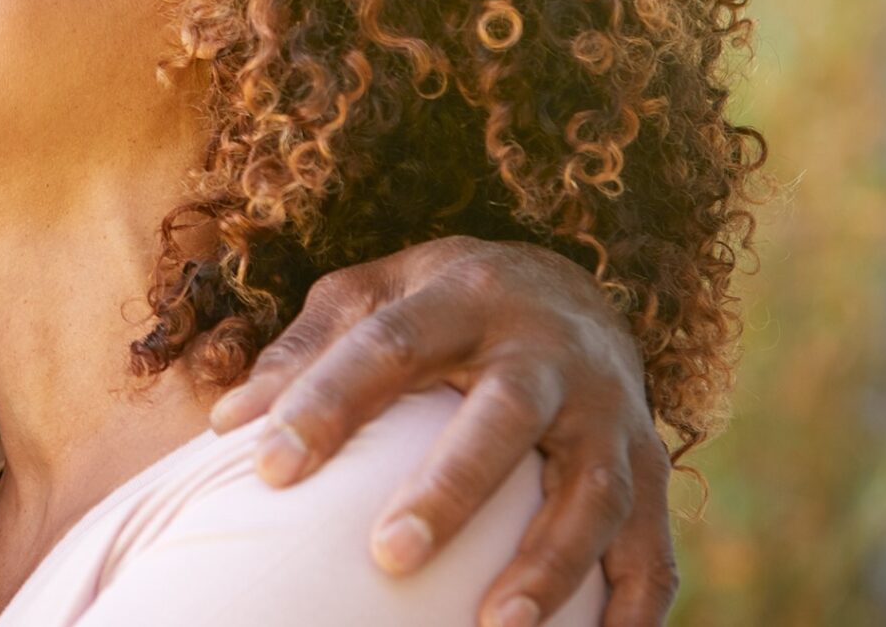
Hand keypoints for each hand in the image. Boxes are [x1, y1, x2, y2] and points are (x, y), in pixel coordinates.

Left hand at [208, 237, 672, 626]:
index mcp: (467, 294)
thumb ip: (306, 351)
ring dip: (550, 563)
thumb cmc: (443, 306)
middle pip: (507, 416)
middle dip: (453, 489)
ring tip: (494, 626)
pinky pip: (655, 548)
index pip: (390, 343)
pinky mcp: (653, 467)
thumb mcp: (373, 295)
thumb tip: (230, 424)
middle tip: (390, 557)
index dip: (327, 402)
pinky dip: (636, 608)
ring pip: (593, 490)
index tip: (267, 468)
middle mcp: (550, 351)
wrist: (573, 292)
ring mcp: (612, 411)